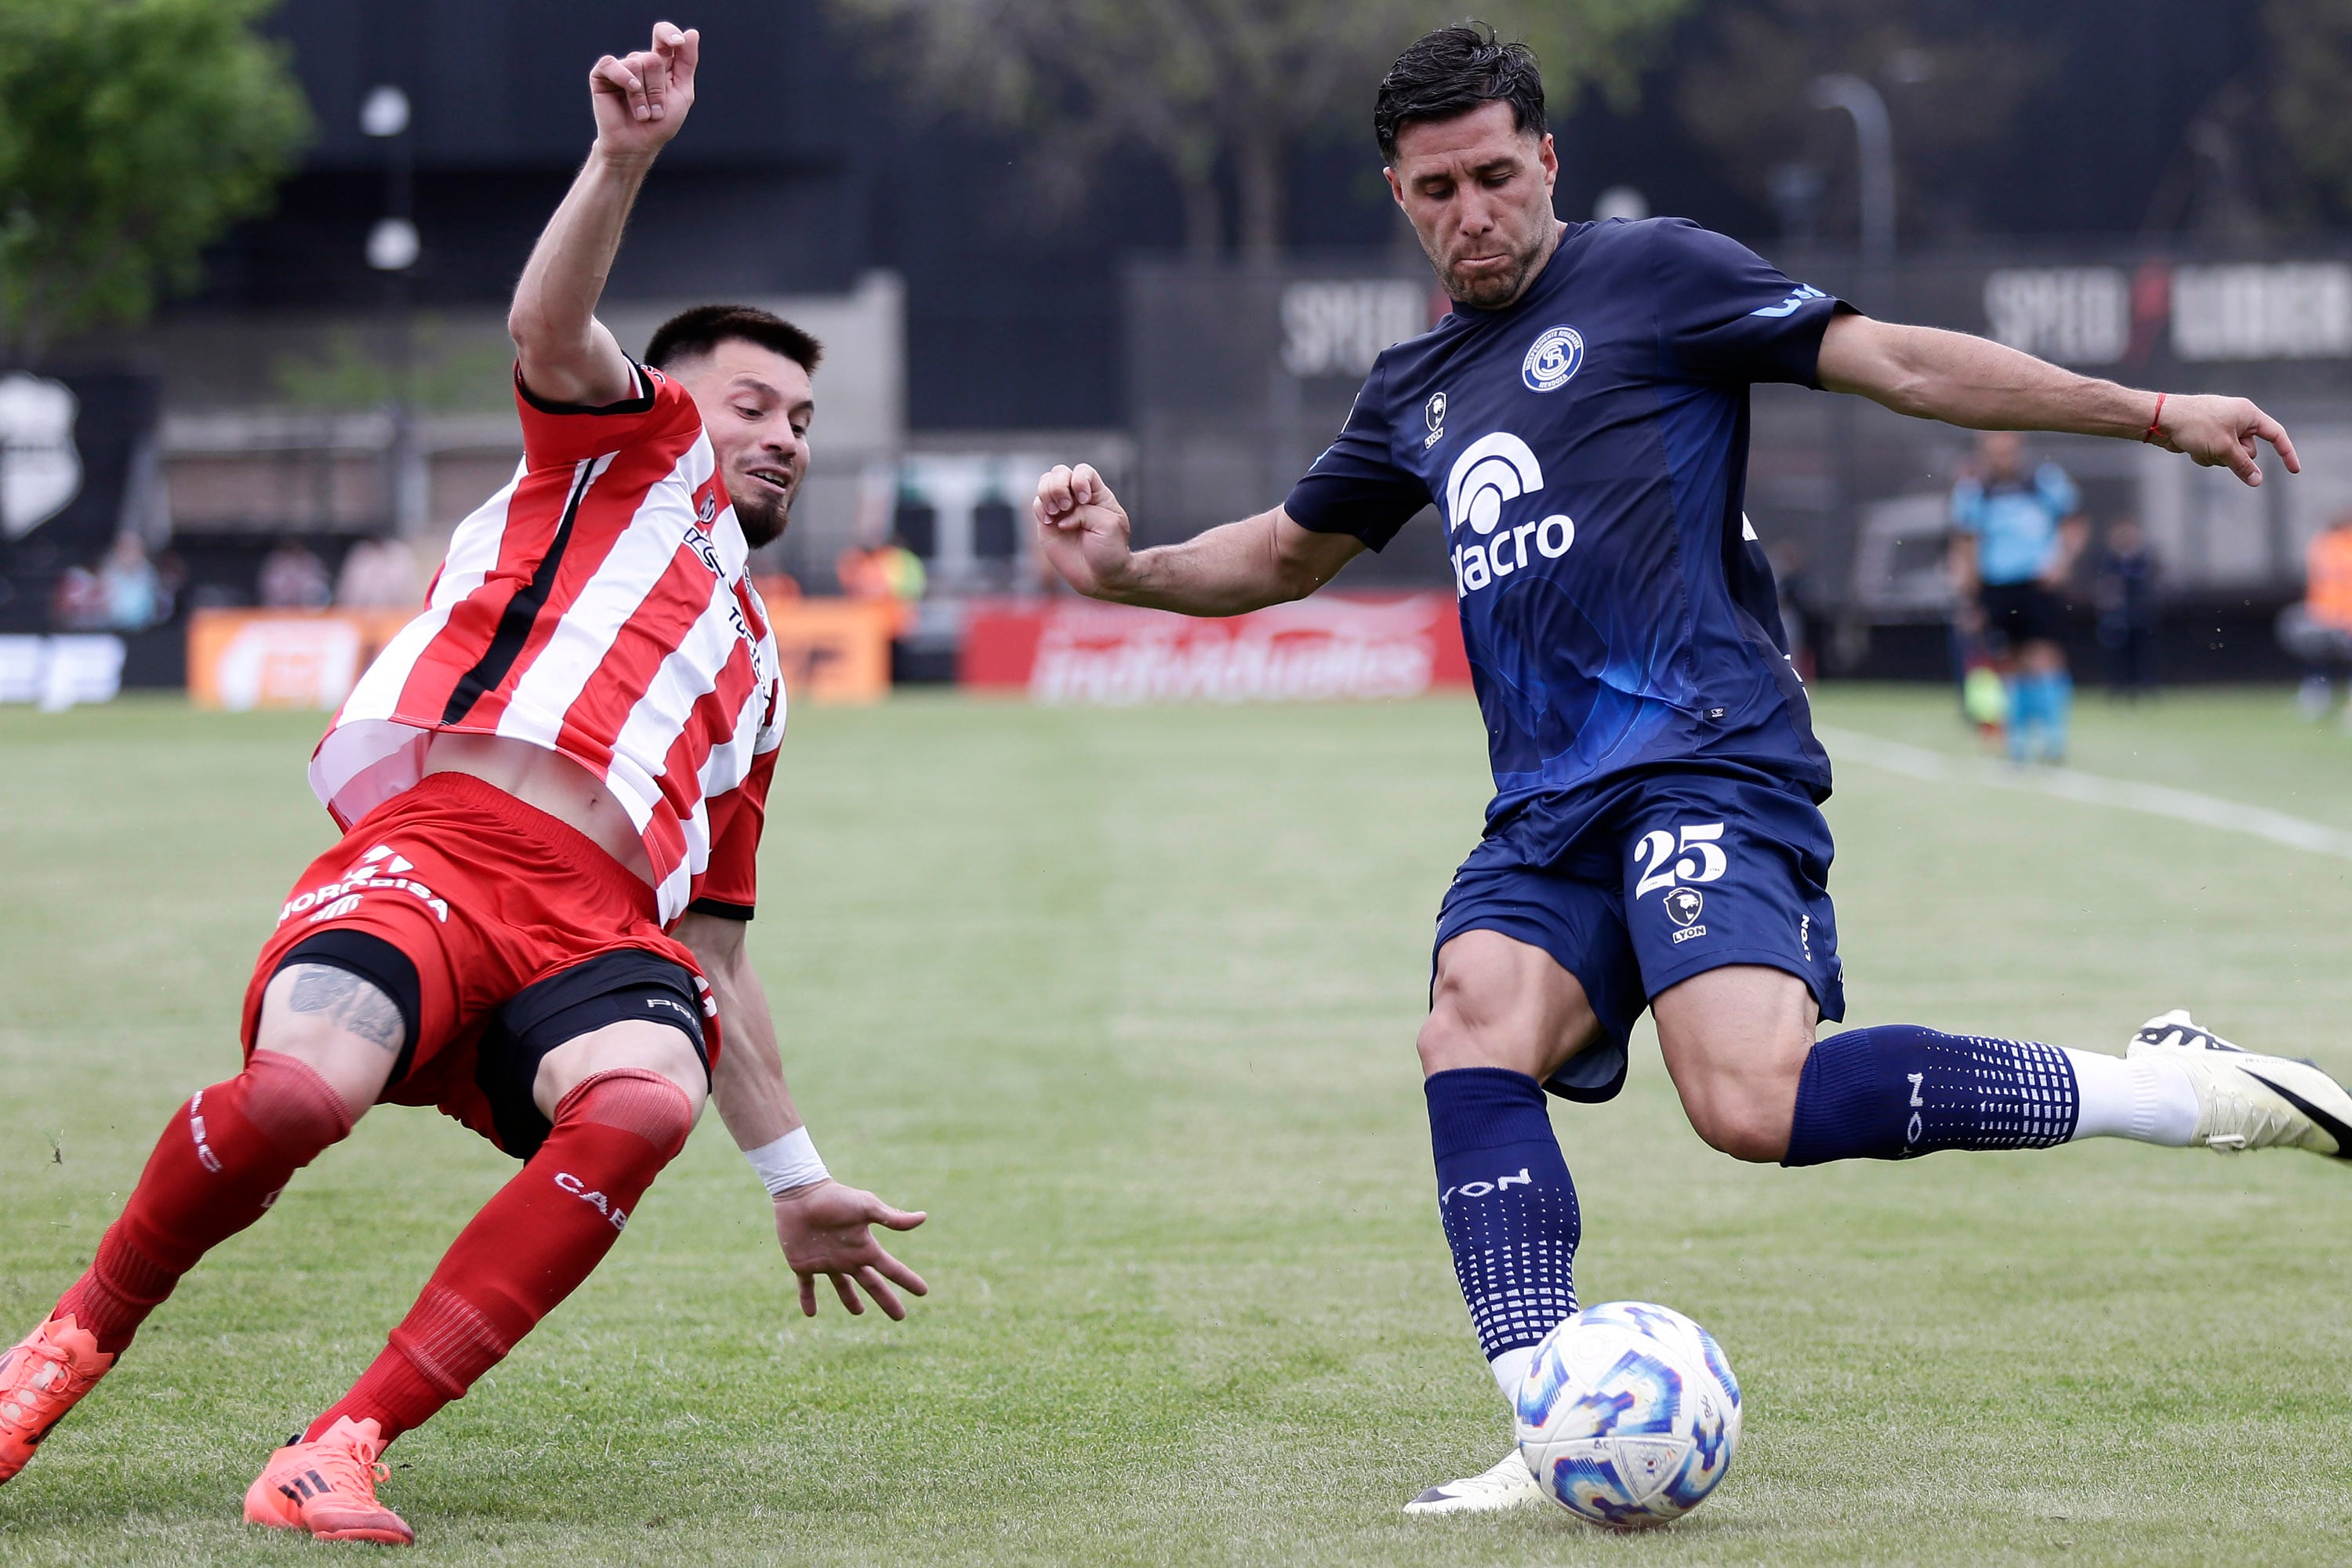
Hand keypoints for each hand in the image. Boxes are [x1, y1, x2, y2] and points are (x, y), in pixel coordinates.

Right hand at [589, 22, 698, 162]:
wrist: (638, 146)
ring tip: (643, 115)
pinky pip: (612, 64)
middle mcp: (639, 61)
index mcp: (660, 63)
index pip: (664, 36)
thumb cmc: (660, 124)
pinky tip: (630, 93)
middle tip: (656, 111)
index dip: (669, 34)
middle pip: (653, 58)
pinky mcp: (602, 75)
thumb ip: (687, 63)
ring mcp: (620, 67)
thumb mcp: (682, 93)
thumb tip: (692, 33)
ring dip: (644, 96)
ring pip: (636, 64)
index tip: (678, 42)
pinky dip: (624, 79)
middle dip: (658, 90)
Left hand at [772, 1179, 927, 1319]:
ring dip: (850, 1300)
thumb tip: (923, 1217)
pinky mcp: (803, 1264)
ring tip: (858, 1313)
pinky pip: (807, 1286)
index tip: (923, 1292)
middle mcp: (848, 1257)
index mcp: (864, 1247)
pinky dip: (808, 1299)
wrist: (800, 1193)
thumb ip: (892, 1217)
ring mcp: (826, 1262)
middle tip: (900, 1317)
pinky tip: (811, 1314)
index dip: (907, 1280)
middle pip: (872, 1284)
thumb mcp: (866, 1206)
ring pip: (842, 1287)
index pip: (891, 1269)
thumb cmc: (835, 1198)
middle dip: (887, 1300)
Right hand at [1033, 463, 1136, 598]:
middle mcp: (1077, 499)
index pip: (1083, 471)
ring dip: (1048, 494)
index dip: (1079, 480)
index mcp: (1097, 495)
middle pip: (1059, 472)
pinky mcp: (1047, 524)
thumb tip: (1061, 517)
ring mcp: (1061, 510)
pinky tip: (1050, 522)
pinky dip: (1040, 508)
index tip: (1084, 500)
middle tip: (1066, 506)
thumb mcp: (1108, 525)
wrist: (1100, 577)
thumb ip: (1085, 512)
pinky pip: (1037, 504)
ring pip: (1045, 483)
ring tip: (1056, 513)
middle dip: (1059, 485)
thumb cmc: (1110, 551)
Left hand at [2151, 393, 2300, 485]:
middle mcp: (2237, 420)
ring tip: (2201, 447)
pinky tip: (2191, 449)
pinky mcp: (2207, 437)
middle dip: (2235, 458)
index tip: (2294, 470)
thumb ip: (2242, 465)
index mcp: (2248, 414)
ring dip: (2217, 458)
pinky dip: (2205, 456)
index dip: (2286, 452)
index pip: (2275, 434)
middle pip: (2249, 451)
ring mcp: (2222, 429)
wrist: (2162, 420)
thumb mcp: (2223, 447)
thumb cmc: (2195, 426)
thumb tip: (2256, 480)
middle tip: (2218, 449)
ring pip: (2230, 456)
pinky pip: (2215, 455)